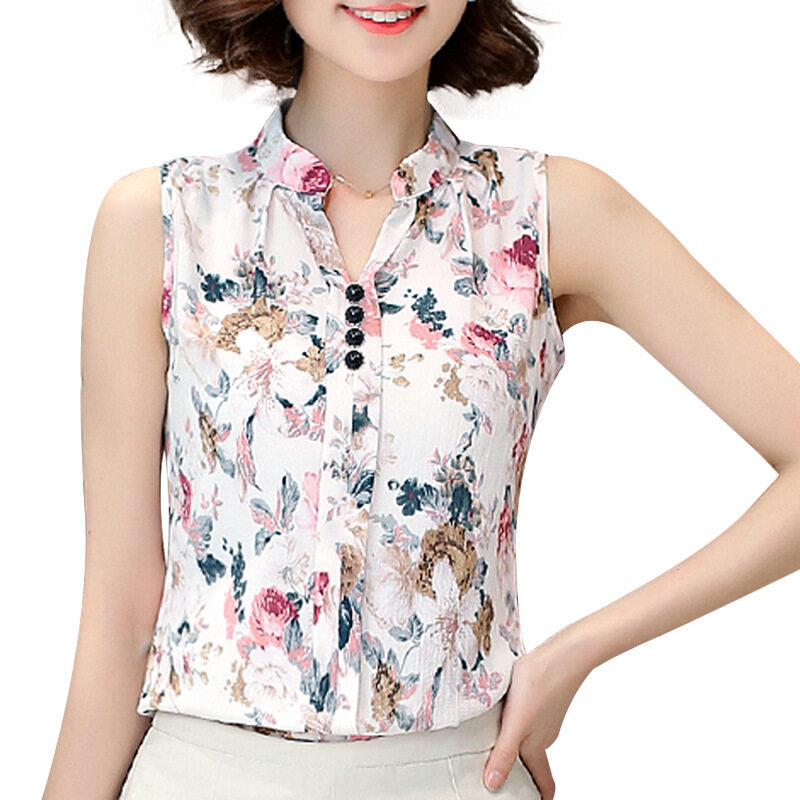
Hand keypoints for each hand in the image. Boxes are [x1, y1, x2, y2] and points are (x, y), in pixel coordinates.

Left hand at [483, 624, 594, 797]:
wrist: (562, 652)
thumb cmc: (541, 684)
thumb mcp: (516, 723)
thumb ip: (505, 752)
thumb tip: (493, 784)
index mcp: (538, 747)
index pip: (544, 783)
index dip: (539, 797)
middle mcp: (543, 734)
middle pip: (532, 762)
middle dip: (519, 772)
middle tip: (496, 774)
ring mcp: (544, 715)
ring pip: (528, 738)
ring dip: (513, 745)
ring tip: (490, 743)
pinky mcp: (541, 697)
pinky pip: (526, 718)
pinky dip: (514, 723)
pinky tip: (499, 711)